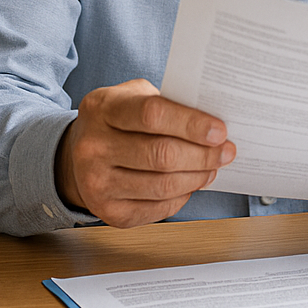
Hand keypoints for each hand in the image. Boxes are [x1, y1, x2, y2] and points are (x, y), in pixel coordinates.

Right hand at [54, 78, 235, 227]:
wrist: (80, 152)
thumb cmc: (122, 118)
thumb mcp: (138, 95)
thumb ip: (170, 103)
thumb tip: (214, 121)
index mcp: (103, 108)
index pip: (152, 115)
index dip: (191, 124)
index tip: (220, 131)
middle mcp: (92, 146)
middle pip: (161, 155)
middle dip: (203, 155)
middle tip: (227, 151)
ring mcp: (95, 182)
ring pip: (162, 185)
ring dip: (198, 177)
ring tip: (214, 167)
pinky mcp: (107, 211)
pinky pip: (157, 207)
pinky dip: (183, 196)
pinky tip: (192, 182)